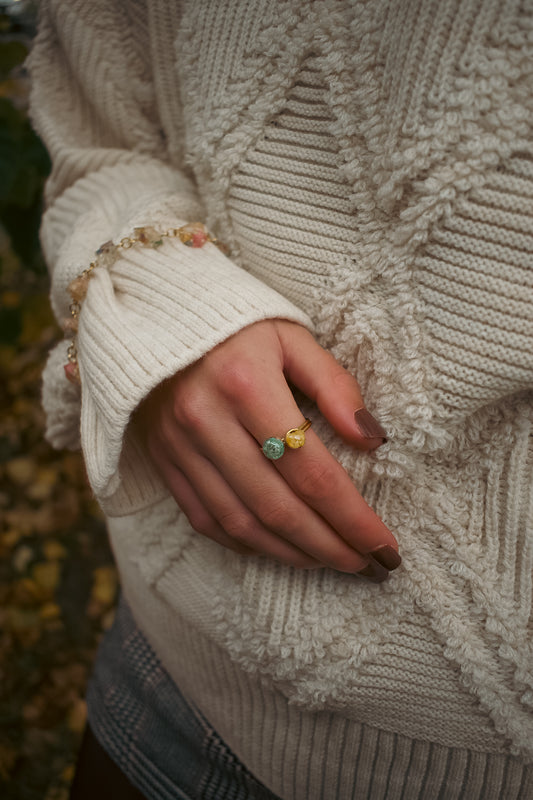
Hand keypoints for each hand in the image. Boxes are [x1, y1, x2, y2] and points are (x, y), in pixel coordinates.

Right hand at [135, 320, 400, 580]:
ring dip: (292, 553)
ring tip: (331, 562)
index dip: (352, 516)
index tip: (385, 545)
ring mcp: (180, 446)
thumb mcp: (291, 336)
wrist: (153, 318)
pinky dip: (245, 543)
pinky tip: (278, 548)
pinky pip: (205, 518)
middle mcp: (208, 422)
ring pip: (242, 522)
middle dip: (330, 545)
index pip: (311, 470)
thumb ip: (334, 385)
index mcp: (246, 384)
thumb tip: (373, 439)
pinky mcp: (164, 460)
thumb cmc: (236, 325)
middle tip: (368, 565)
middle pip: (278, 506)